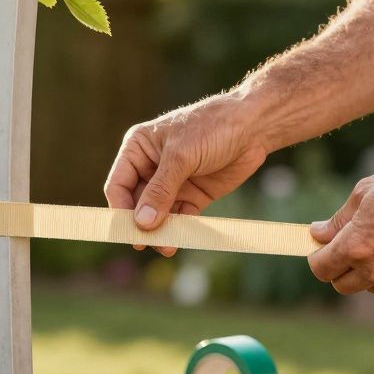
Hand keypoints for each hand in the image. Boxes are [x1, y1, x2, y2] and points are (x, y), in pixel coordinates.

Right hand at [104, 93, 268, 255]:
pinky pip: (181, 217)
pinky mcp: (193, 195)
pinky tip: (184, 238)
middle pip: (137, 204)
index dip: (120, 209)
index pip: (118, 185)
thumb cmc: (213, 127)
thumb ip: (160, 190)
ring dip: (161, 231)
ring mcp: (173, 182)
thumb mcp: (182, 156)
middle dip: (142, 224)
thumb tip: (142, 223)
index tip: (128, 230)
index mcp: (138, 148)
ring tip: (168, 246)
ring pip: (158, 215)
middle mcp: (151, 167)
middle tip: (148, 244)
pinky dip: (181, 229)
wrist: (254, 127)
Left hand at [307, 156, 373, 293]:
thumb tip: (318, 233)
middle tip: (348, 245)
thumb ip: (339, 219)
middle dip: (339, 268)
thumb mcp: (367, 190)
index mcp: (356, 246)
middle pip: (342, 285)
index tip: (322, 247)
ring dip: (367, 271)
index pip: (321, 268)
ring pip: (370, 286)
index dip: (318, 257)